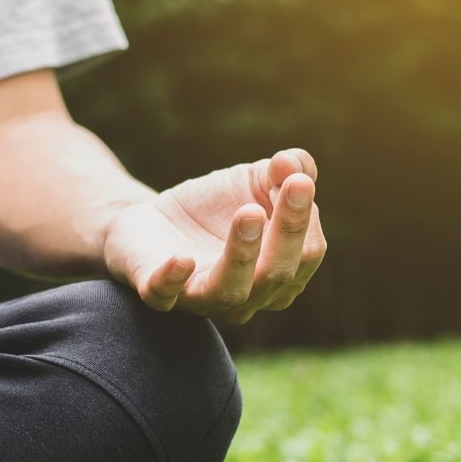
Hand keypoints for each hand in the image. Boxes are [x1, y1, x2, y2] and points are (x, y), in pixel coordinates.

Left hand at [103, 148, 325, 323]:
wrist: (153, 219)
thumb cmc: (215, 207)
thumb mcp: (255, 178)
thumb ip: (287, 168)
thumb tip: (292, 163)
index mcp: (280, 274)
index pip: (307, 254)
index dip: (305, 217)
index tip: (295, 178)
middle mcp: (247, 296)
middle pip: (277, 276)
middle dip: (287, 232)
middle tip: (291, 185)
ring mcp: (200, 298)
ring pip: (229, 293)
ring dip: (242, 255)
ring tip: (248, 213)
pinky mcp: (156, 291)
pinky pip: (164, 295)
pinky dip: (173, 280)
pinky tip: (182, 259)